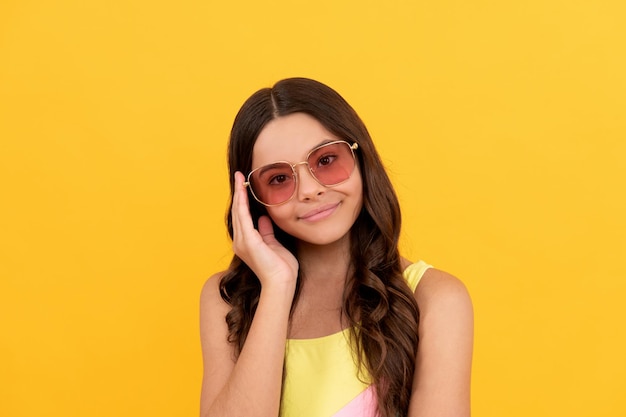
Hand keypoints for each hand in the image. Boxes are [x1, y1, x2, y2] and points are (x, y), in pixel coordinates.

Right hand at [231, 172, 298, 290]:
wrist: (281, 282)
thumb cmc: (280, 268)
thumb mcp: (274, 245)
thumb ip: (266, 232)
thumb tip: (264, 218)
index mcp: (246, 243)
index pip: (242, 217)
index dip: (242, 200)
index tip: (243, 185)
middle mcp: (240, 241)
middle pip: (238, 212)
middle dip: (238, 193)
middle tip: (239, 176)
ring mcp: (243, 242)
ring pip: (238, 212)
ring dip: (239, 194)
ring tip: (240, 179)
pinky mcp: (249, 241)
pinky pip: (244, 217)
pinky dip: (243, 203)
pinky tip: (243, 192)